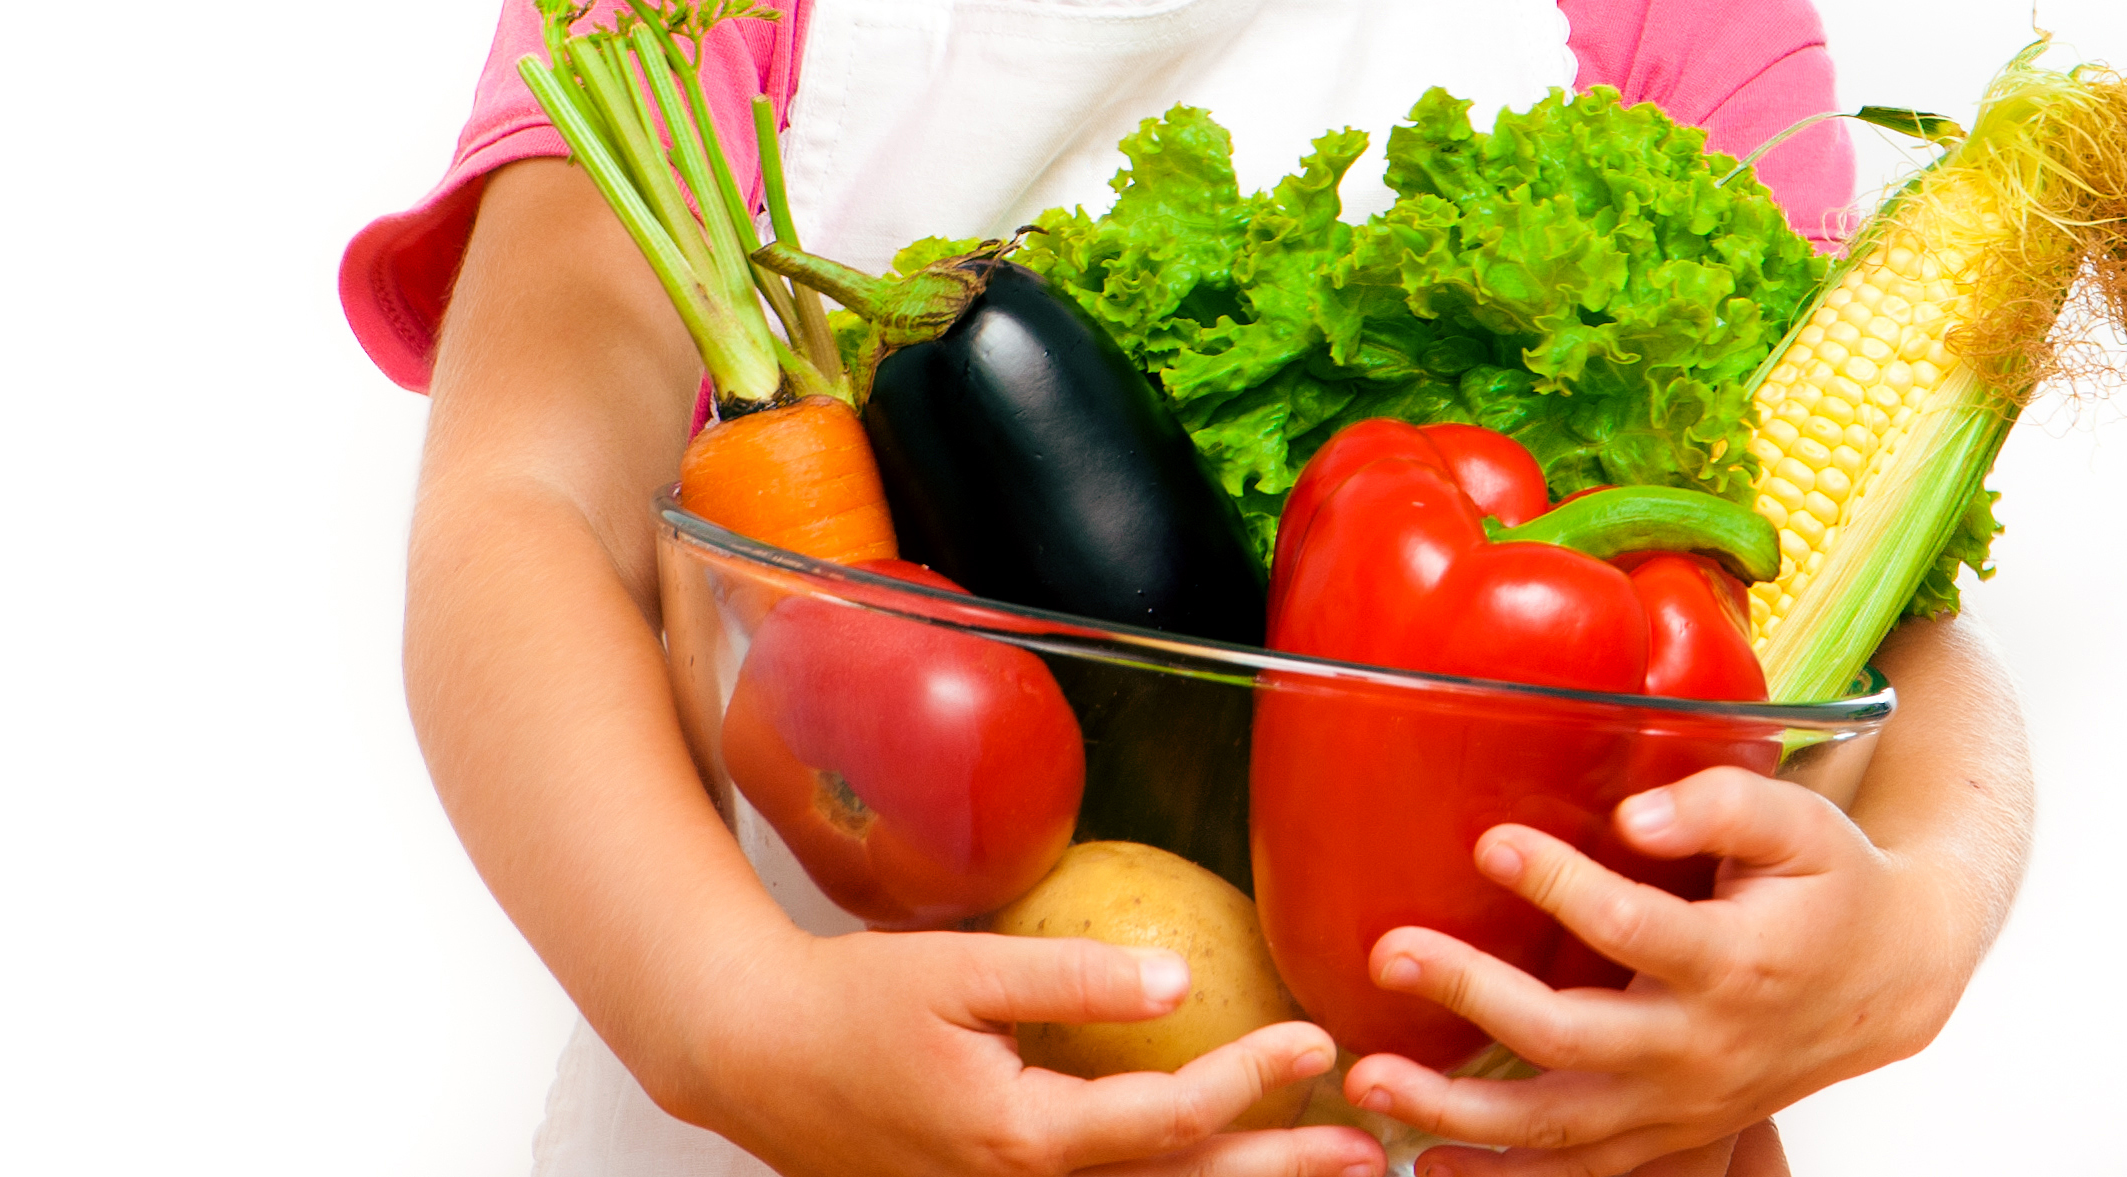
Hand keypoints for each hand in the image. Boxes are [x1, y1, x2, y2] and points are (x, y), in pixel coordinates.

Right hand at [674, 922, 1390, 1176]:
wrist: (759, 1061)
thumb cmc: (852, 1006)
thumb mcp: (960, 970)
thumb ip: (1073, 977)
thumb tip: (1176, 977)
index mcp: (1020, 1139)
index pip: (1165, 1120)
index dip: (1248, 1081)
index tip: (1315, 1043)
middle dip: (1276, 1175)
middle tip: (1367, 1150)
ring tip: (1326, 1173)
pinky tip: (1222, 1171)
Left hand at [1341, 767, 1971, 1174]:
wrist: (1884, 981)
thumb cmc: (1831, 887)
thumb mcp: (1799, 826)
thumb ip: (1720, 804)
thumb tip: (1634, 816)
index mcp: (1735, 964)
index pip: (1632, 929)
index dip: (1559, 884)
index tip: (1490, 842)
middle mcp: (1702, 1051)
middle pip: (1574, 1041)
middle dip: (1474, 999)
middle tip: (1391, 954)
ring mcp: (1682, 1107)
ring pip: (1561, 1129)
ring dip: (1460, 1113)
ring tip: (1372, 1078)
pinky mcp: (1669, 1135)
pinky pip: (1579, 1175)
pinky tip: (1428, 1163)